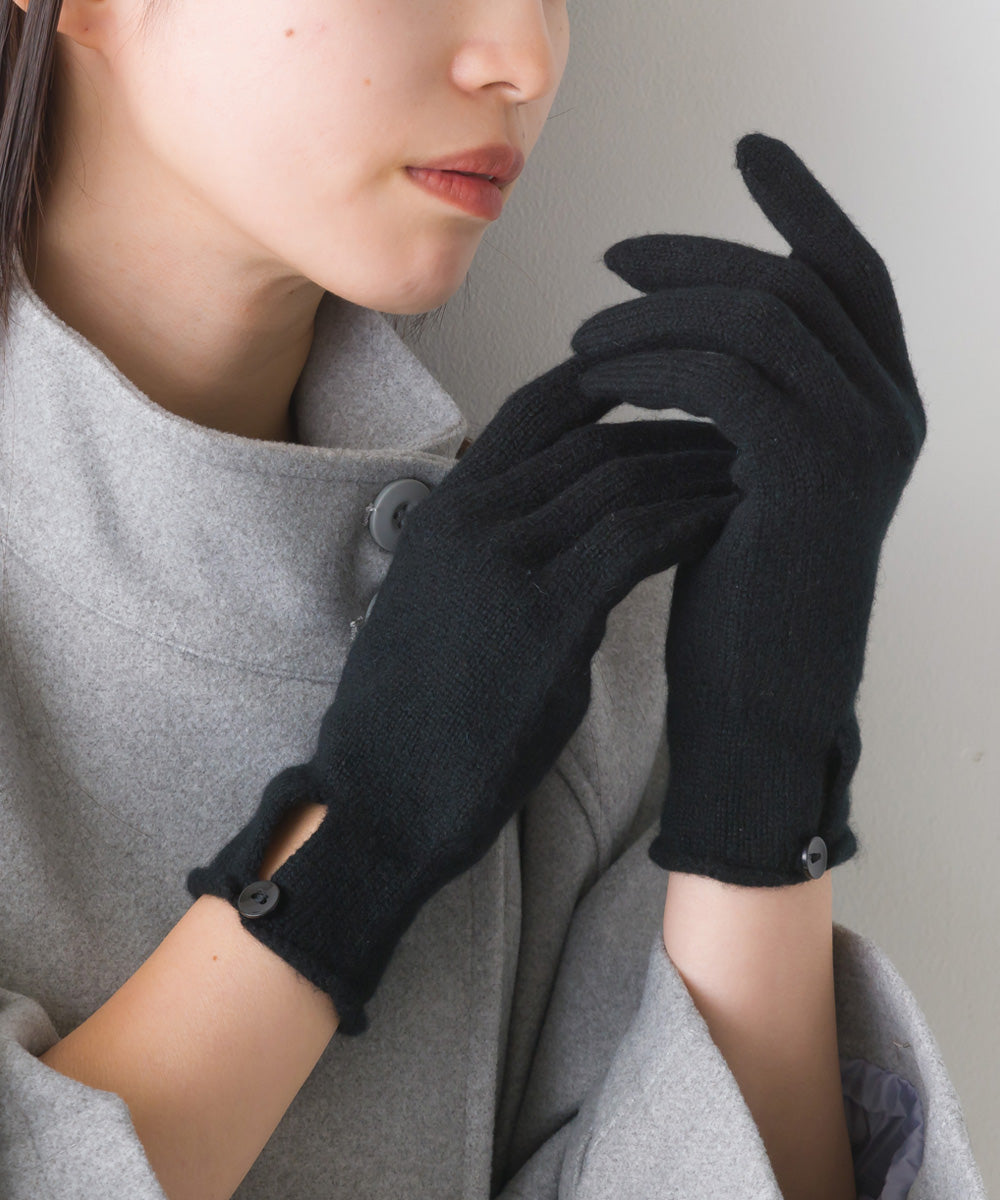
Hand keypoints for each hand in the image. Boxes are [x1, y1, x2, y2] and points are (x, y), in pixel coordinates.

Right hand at [187, 354, 738, 1030]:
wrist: (379, 794)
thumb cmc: (417, 710)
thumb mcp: (443, 600)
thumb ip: (508, 551)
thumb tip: (590, 536)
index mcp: (445, 508)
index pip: (535, 408)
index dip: (611, 385)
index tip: (674, 390)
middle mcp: (469, 519)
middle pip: (591, 438)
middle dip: (674, 428)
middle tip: (739, 433)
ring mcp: (502, 564)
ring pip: (620, 480)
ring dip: (696, 470)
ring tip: (753, 473)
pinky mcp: (542, 619)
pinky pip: (634, 542)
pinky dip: (691, 523)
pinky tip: (733, 524)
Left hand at [570, 132, 925, 886]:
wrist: (754, 709)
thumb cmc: (738, 604)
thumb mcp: (748, 481)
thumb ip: (745, 403)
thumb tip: (673, 324)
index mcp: (882, 406)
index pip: (849, 272)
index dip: (803, 202)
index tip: (746, 149)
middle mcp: (891, 411)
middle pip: (792, 281)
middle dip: (694, 261)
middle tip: (610, 263)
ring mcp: (862, 439)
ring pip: (754, 318)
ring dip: (655, 316)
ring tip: (583, 341)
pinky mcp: (809, 473)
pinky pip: (721, 373)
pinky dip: (650, 365)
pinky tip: (596, 381)